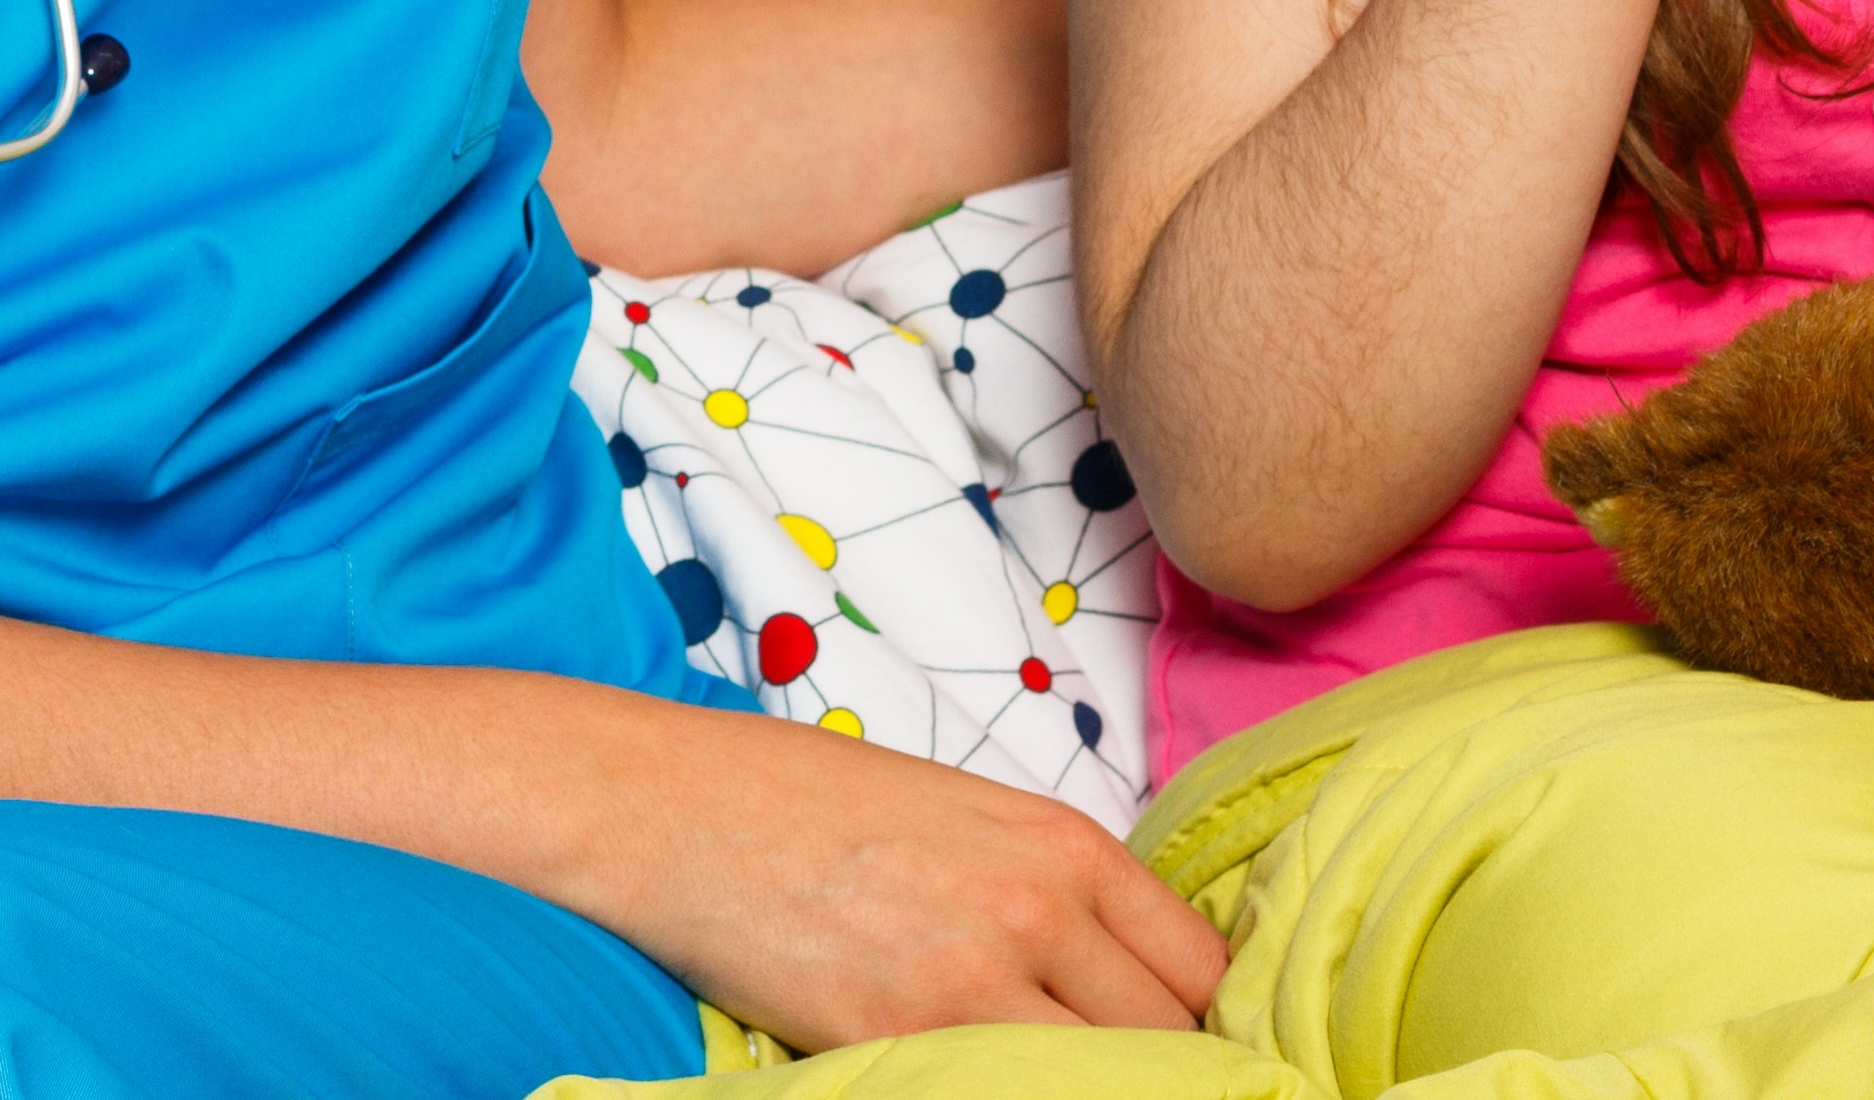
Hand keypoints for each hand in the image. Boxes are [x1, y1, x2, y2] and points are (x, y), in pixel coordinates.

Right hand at [582, 699, 1223, 1046]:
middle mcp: (1034, 909)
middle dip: (1155, 1069)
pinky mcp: (897, 1042)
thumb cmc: (803, 802)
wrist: (672, 808)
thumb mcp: (958, 813)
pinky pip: (1004, 1095)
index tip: (1175, 1045)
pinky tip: (980, 1086)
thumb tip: (1113, 970)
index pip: (1200, 966)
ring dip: (1084, 1085)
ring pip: (1102, 1079)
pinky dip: (1007, 1095)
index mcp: (1058, 843)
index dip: (1198, 1020)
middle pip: (1167, 1037)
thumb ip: (1045, 884)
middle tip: (1116, 1076)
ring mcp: (968, 982)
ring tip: (1046, 1080)